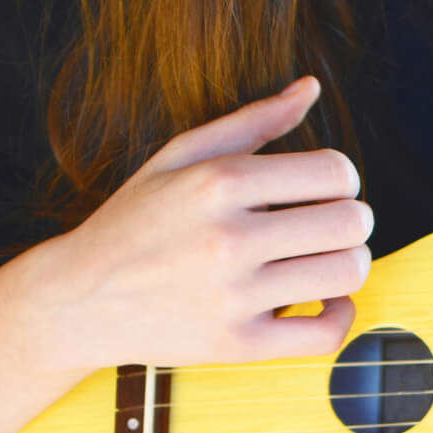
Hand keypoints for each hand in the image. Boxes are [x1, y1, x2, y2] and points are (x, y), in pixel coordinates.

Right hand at [29, 76, 371, 371]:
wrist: (79, 299)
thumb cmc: (136, 221)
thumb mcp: (181, 157)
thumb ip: (252, 120)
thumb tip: (310, 87)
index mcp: (218, 183)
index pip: (335, 172)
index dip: (343, 180)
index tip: (327, 191)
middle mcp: (227, 238)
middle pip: (350, 222)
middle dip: (353, 220)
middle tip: (332, 225)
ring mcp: (233, 296)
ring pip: (348, 274)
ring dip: (351, 263)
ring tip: (328, 259)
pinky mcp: (238, 344)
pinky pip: (326, 333)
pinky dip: (342, 315)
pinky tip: (327, 299)